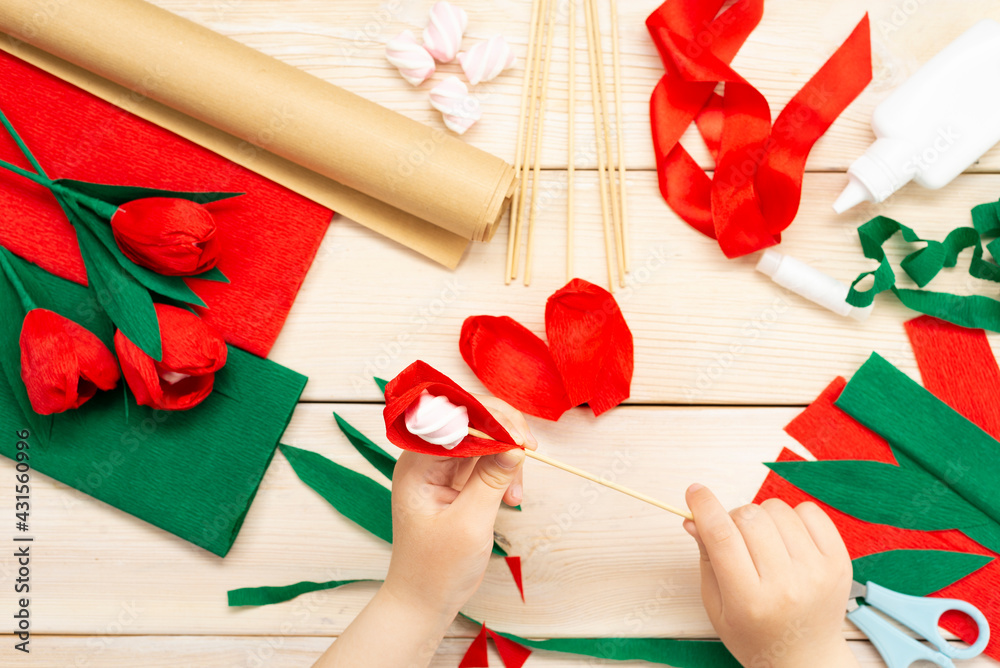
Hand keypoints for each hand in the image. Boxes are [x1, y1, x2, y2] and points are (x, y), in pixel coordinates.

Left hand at [383, 395, 536, 620]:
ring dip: (507, 458)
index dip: (492, 419)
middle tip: (529, 453)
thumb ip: (491, 479)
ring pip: (485, 439)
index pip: (456, 418)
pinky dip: (503, 472)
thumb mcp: (469, 523)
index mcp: (417, 462)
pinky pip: (486, 459)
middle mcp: (426, 457)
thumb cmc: (436, 568)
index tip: (522, 440)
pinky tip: (510, 497)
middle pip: (472, 421)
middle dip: (504, 434)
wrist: (424, 600)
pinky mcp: (455, 481)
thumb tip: (516, 446)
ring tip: (515, 495)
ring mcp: (441, 468)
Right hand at [684, 485, 858, 667]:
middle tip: (736, 538)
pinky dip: (793, 517)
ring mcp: (817, 572)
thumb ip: (706, 558)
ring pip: (777, 510)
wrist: (806, 658)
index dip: (704, 507)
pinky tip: (788, 541)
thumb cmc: (756, 634)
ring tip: (765, 545)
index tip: (695, 493)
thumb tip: (694, 518)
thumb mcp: (717, 605)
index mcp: (750, 600)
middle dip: (733, 518)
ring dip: (763, 518)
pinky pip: (810, 511)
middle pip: (749, 517)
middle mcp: (787, 585)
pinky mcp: (838, 562)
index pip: (722, 536)